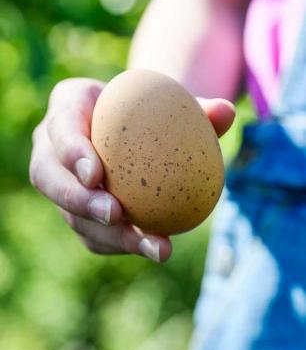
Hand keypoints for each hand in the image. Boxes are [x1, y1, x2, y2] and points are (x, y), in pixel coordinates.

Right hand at [29, 78, 234, 261]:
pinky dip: (119, 243)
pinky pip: (89, 232)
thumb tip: (227, 112)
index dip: (71, 151)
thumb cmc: (152, 111)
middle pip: (47, 176)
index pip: (61, 126)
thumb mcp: (173, 102)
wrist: (135, 131)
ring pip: (68, 213)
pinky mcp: (73, 209)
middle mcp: (53, 146)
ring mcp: (60, 180)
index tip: (97, 175)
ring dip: (107, 234)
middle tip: (115, 214)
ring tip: (152, 246)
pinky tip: (152, 248)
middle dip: (77, 199)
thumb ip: (199, 108)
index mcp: (69, 105)